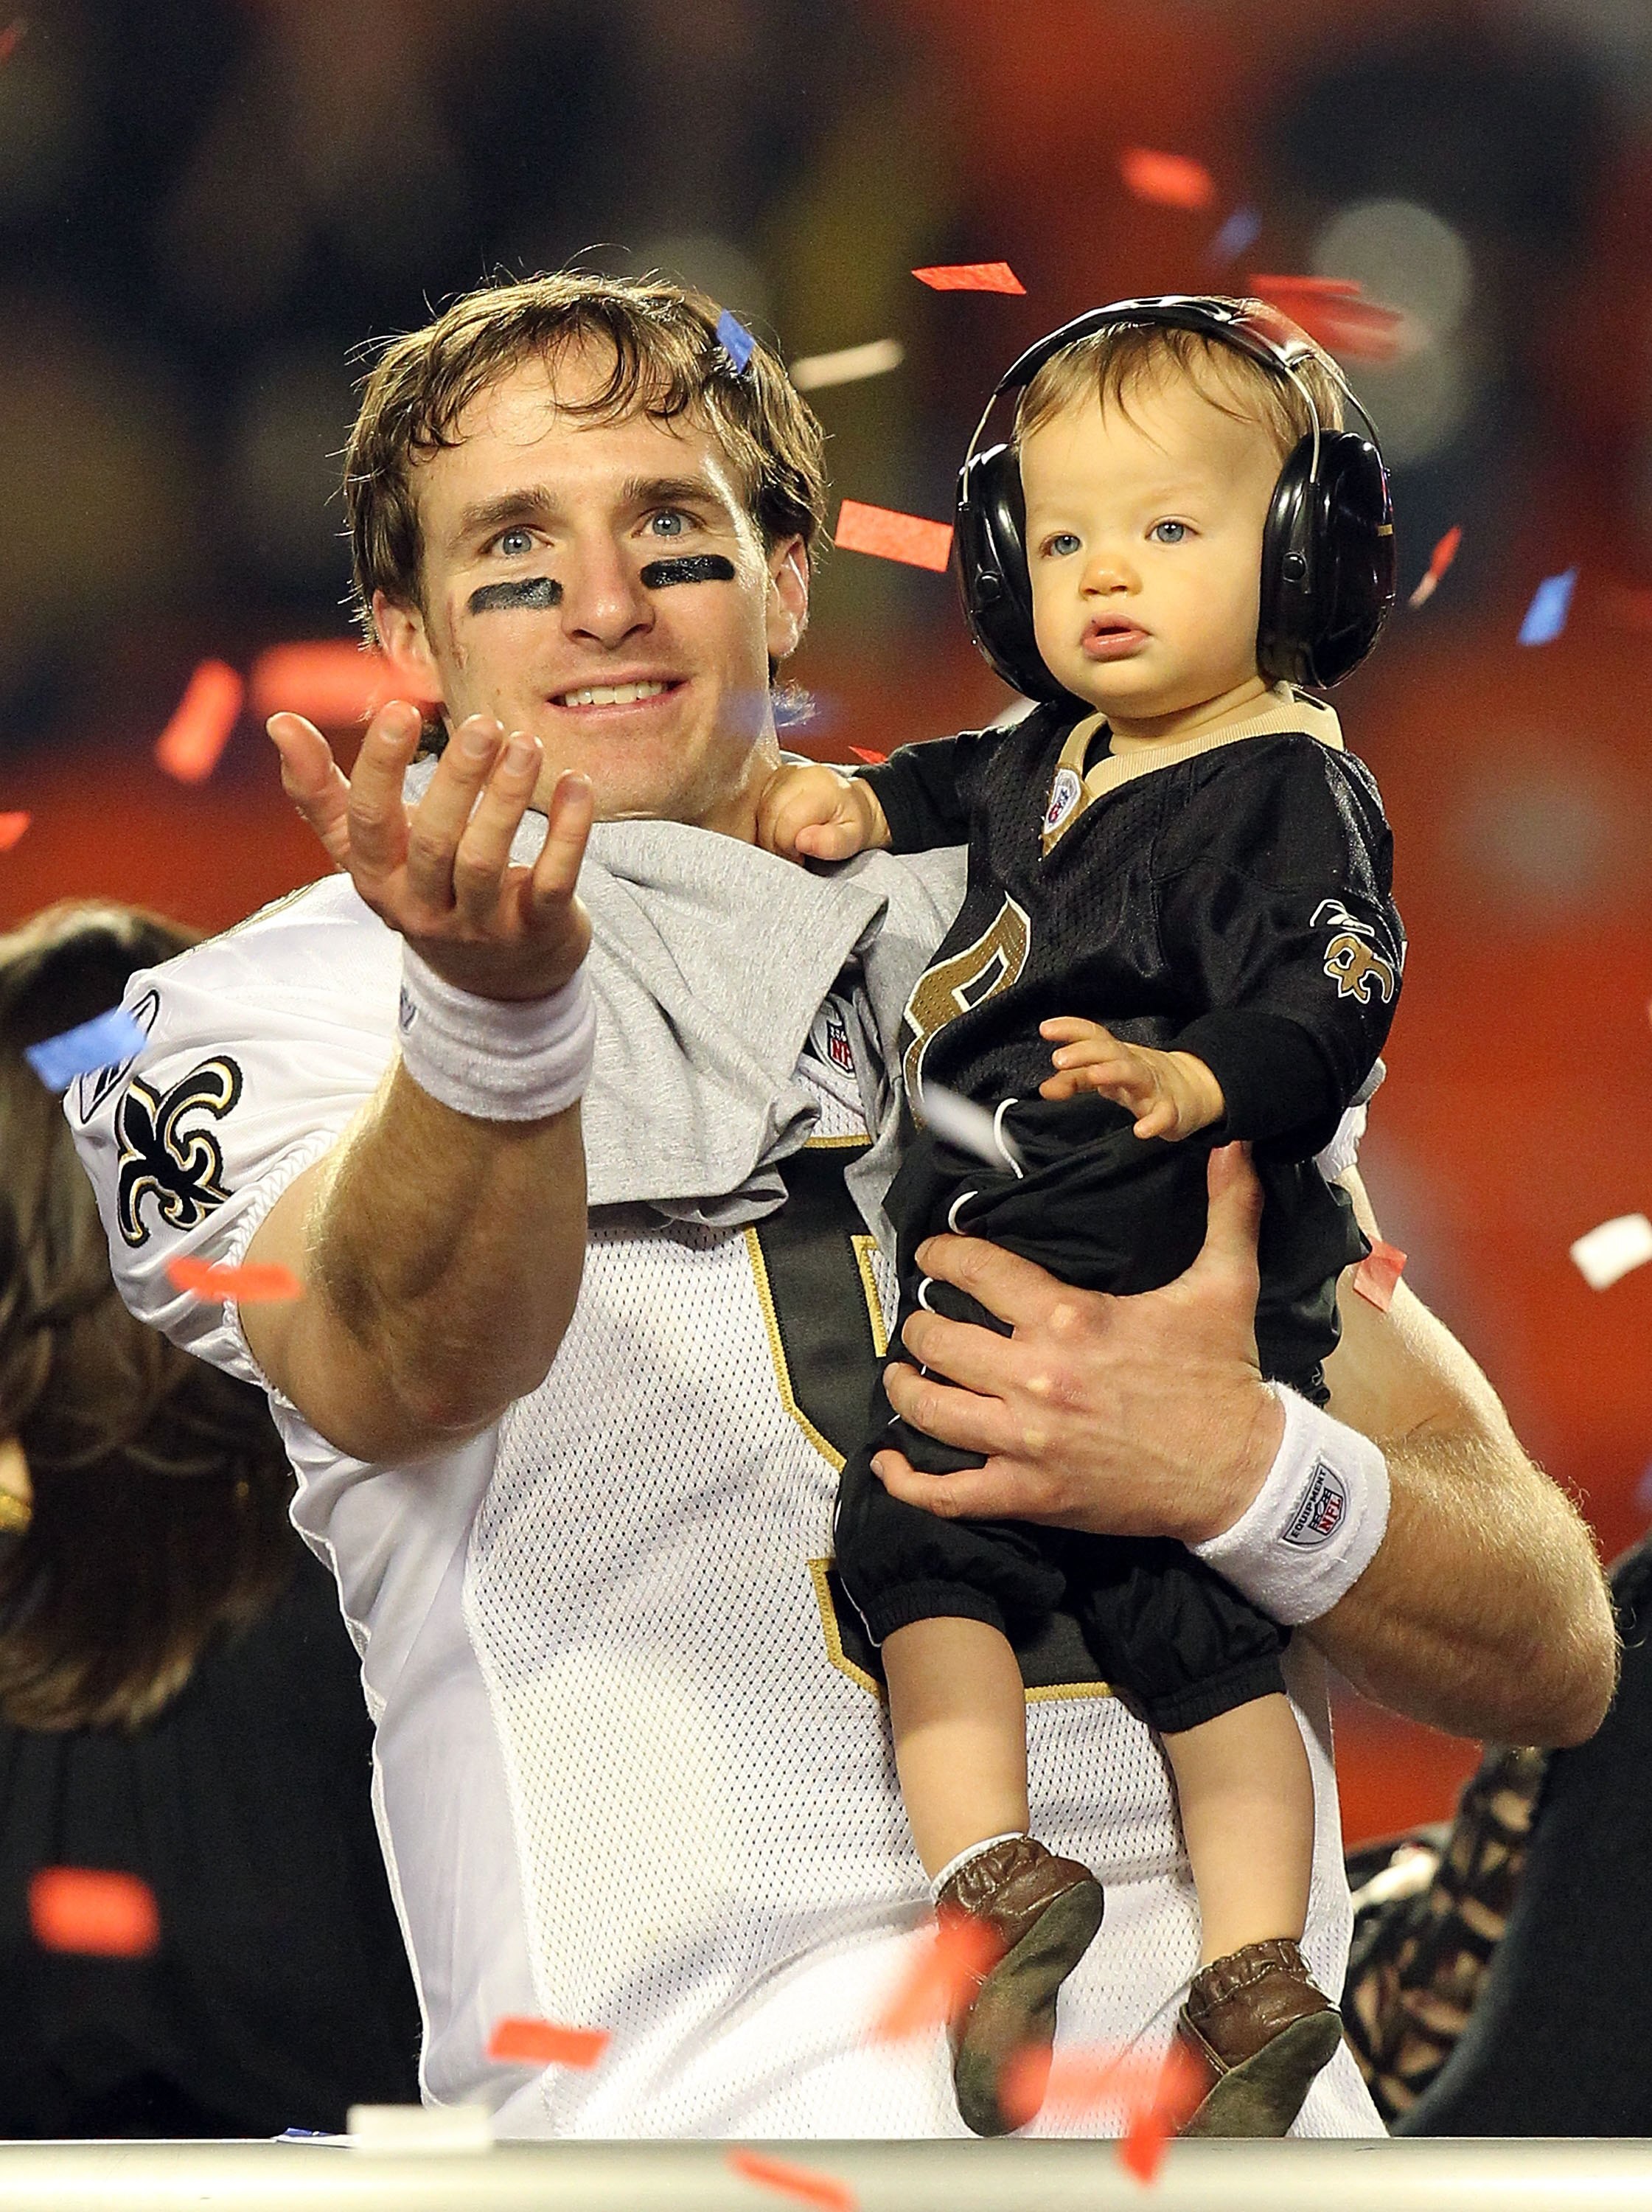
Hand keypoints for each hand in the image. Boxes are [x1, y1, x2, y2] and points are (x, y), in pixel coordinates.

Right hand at [267, 700, 592, 1003]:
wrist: (498, 977)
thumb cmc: (428, 886)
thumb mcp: (371, 851)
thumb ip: (324, 792)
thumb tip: (278, 722)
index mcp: (376, 878)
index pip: (367, 822)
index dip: (379, 767)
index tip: (400, 708)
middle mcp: (422, 906)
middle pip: (433, 842)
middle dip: (458, 780)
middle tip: (484, 724)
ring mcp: (480, 925)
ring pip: (488, 862)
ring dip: (507, 798)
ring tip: (526, 744)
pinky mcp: (536, 931)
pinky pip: (552, 881)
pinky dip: (568, 833)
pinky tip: (576, 785)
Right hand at [755, 762, 888, 862]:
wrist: (855, 804)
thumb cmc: (852, 823)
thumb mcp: (852, 839)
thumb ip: (831, 842)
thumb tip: (802, 841)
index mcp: (820, 788)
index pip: (786, 822)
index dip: (787, 848)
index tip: (799, 858)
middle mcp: (799, 774)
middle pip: (768, 815)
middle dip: (774, 842)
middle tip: (791, 855)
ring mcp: (783, 773)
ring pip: (759, 810)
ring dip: (767, 833)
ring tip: (788, 844)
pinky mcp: (773, 778)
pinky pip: (757, 805)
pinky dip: (764, 823)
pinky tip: (780, 831)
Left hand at [871, 1143, 1283, 1543]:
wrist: (1241, 1472)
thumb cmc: (1224, 1377)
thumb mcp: (1227, 1285)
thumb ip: (1226, 1209)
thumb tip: (1235, 1143)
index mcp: (1070, 1319)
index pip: (976, 1271)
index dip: (942, 1256)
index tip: (933, 1254)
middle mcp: (1036, 1377)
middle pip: (939, 1340)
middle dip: (920, 1324)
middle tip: (922, 1318)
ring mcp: (1027, 1441)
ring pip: (931, 1409)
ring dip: (905, 1388)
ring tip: (902, 1374)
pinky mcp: (1030, 1494)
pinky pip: (949, 1493)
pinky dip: (909, 1481)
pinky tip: (887, 1463)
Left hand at [1039, 1017, 1224, 1138]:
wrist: (1194, 1090)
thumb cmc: (1142, 1079)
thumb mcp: (1107, 1076)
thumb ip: (1074, 1080)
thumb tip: (1044, 1088)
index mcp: (1117, 1054)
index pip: (1093, 1036)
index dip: (1071, 1029)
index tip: (1046, 1029)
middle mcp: (1135, 1064)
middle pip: (1110, 1051)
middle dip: (1085, 1052)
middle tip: (1059, 1058)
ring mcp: (1154, 1086)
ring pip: (1135, 1074)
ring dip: (1114, 1072)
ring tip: (1095, 1077)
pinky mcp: (1171, 1111)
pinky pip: (1164, 1115)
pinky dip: (1154, 1122)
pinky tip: (1142, 1130)